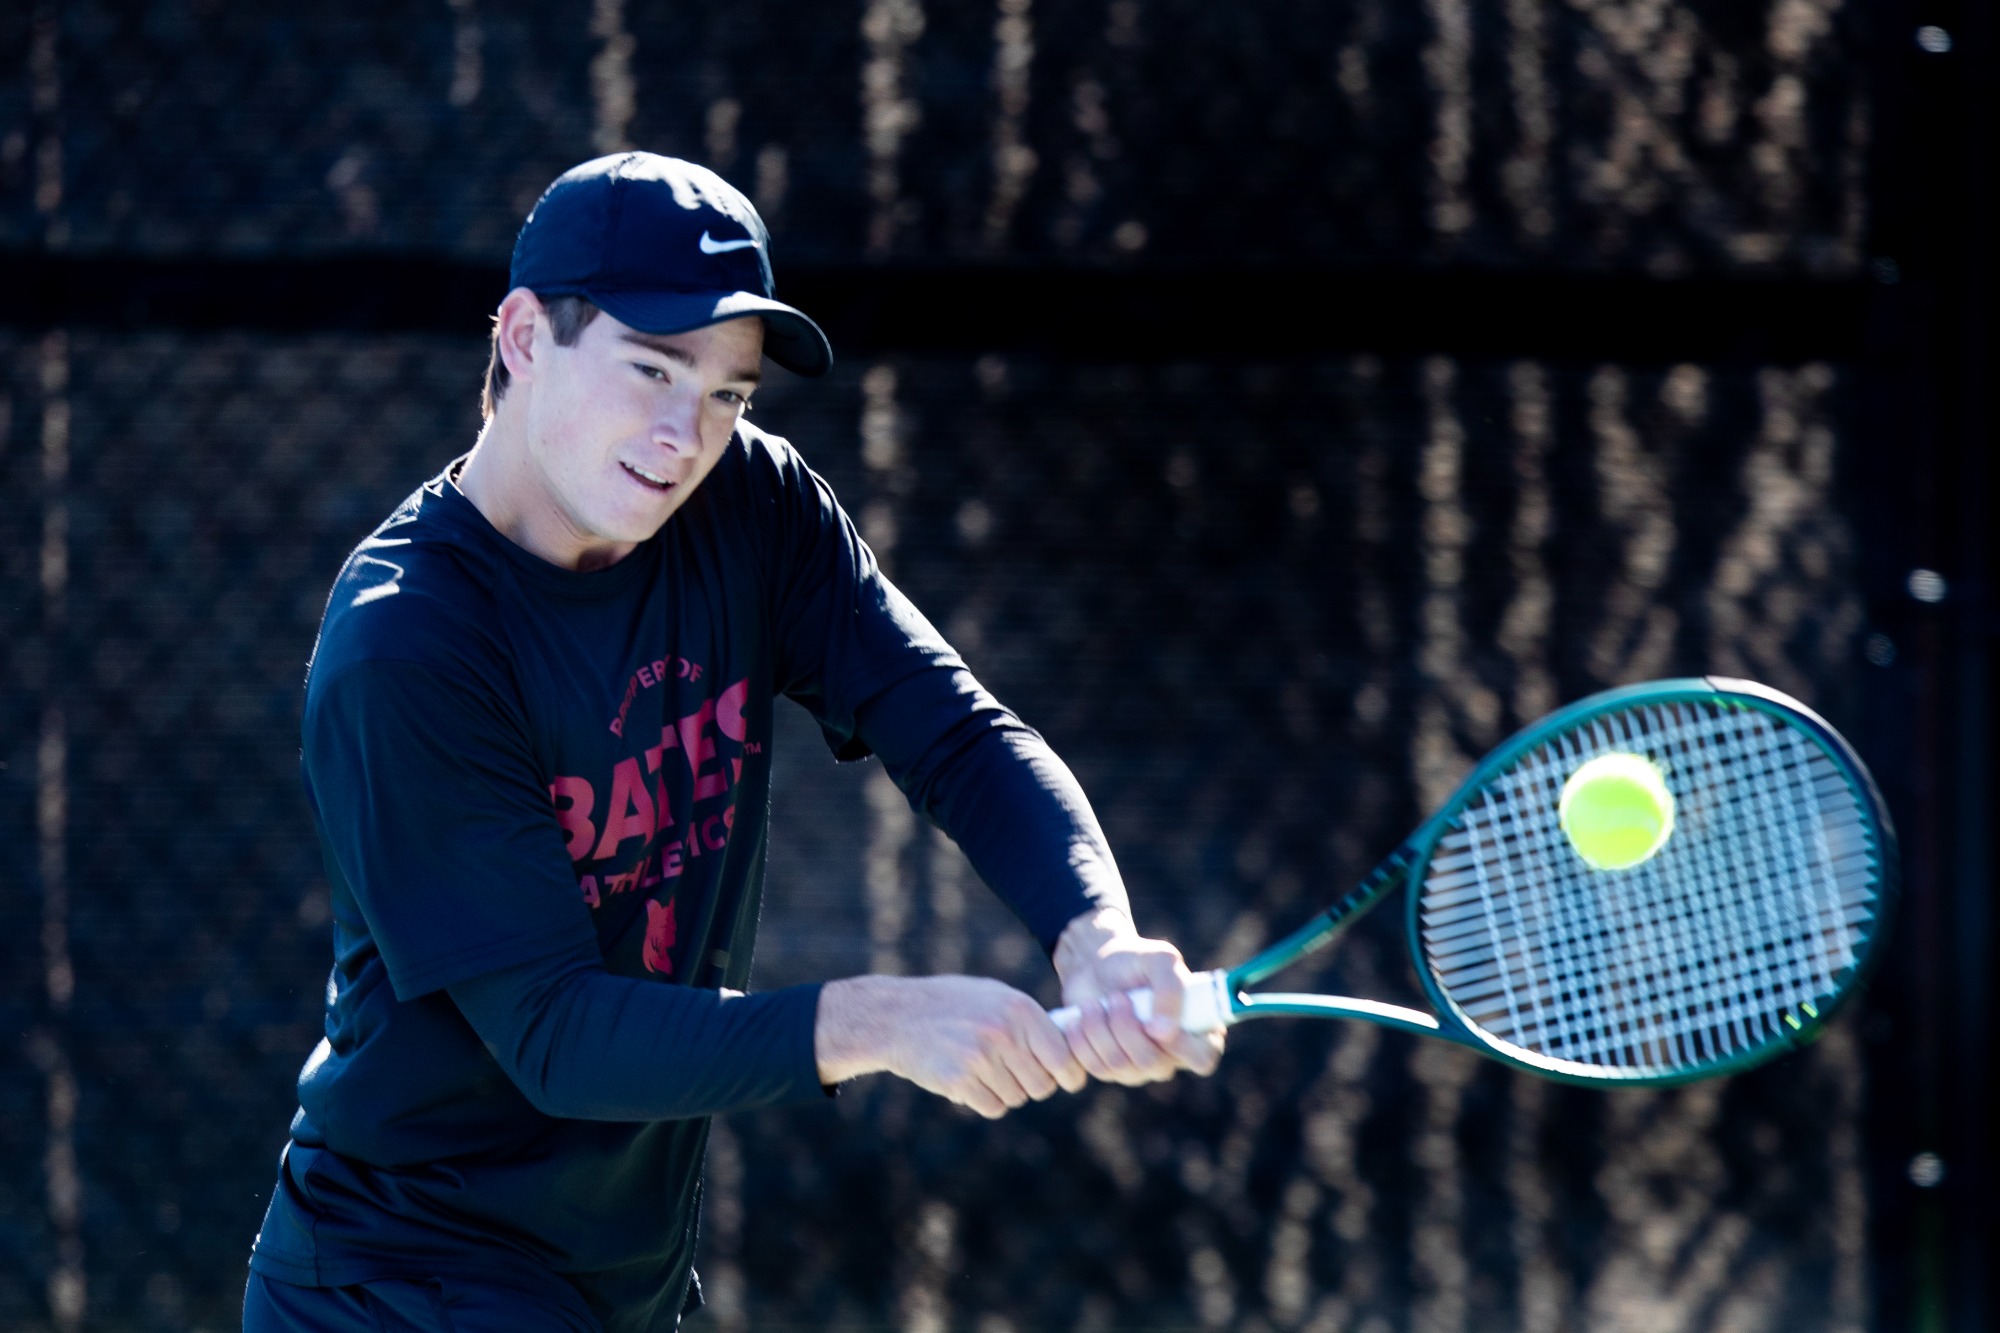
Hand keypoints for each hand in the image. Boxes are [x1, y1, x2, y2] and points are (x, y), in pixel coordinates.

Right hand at [815, 974, 1088, 1118]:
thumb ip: (1029, 1021)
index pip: (1064, 1057)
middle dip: (1031, 1085)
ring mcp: (981, 1057)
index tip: (1066, 1081)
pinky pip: (993, 1107)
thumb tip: (1069, 1051)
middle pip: (1042, 1085)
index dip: (1069, 1075)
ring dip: (1004, 1091)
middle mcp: (1004, 1032)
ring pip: (1016, 1098)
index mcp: (1020, 1008)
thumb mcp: (994, 996)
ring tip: (980, 1067)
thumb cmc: (951, 1005)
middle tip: (1010, 1072)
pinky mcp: (959, 1079)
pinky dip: (984, 1100)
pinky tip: (967, 1080)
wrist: (895, 1016)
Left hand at [1052, 908, 1224, 1084]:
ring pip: (1121, 1067)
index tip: (1156, 1023)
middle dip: (1127, 1028)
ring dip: (1100, 1030)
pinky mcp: (1112, 1070)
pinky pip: (1097, 1069)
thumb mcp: (1159, 959)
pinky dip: (1082, 1041)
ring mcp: (1142, 1067)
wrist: (1095, 966)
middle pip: (1154, 1064)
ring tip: (1093, 1004)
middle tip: (1116, 997)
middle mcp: (1172, 1054)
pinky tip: (1079, 1019)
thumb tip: (1163, 1033)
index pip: (1203, 1059)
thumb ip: (1171, 989)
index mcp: (1196, 1028)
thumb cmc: (1135, 960)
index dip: (1183, 1048)